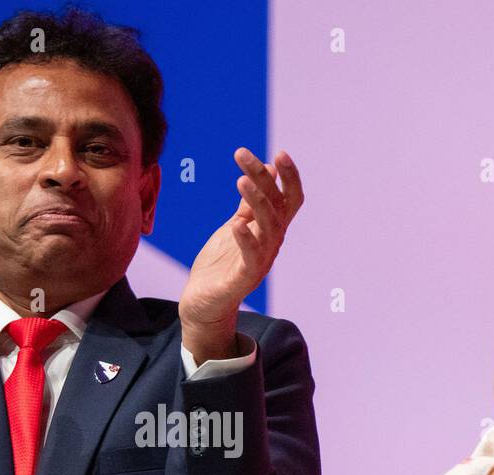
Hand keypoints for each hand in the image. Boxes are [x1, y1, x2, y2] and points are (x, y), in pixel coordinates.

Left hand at [179, 148, 303, 361]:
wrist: (204, 303)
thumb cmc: (221, 263)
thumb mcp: (236, 225)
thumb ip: (249, 203)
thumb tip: (266, 170)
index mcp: (269, 229)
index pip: (289, 199)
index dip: (289, 177)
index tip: (279, 152)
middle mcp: (271, 243)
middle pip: (278, 206)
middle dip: (265, 179)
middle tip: (243, 156)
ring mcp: (260, 261)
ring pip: (269, 227)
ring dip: (257, 202)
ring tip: (241, 181)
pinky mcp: (244, 279)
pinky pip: (251, 257)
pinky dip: (246, 239)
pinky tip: (236, 223)